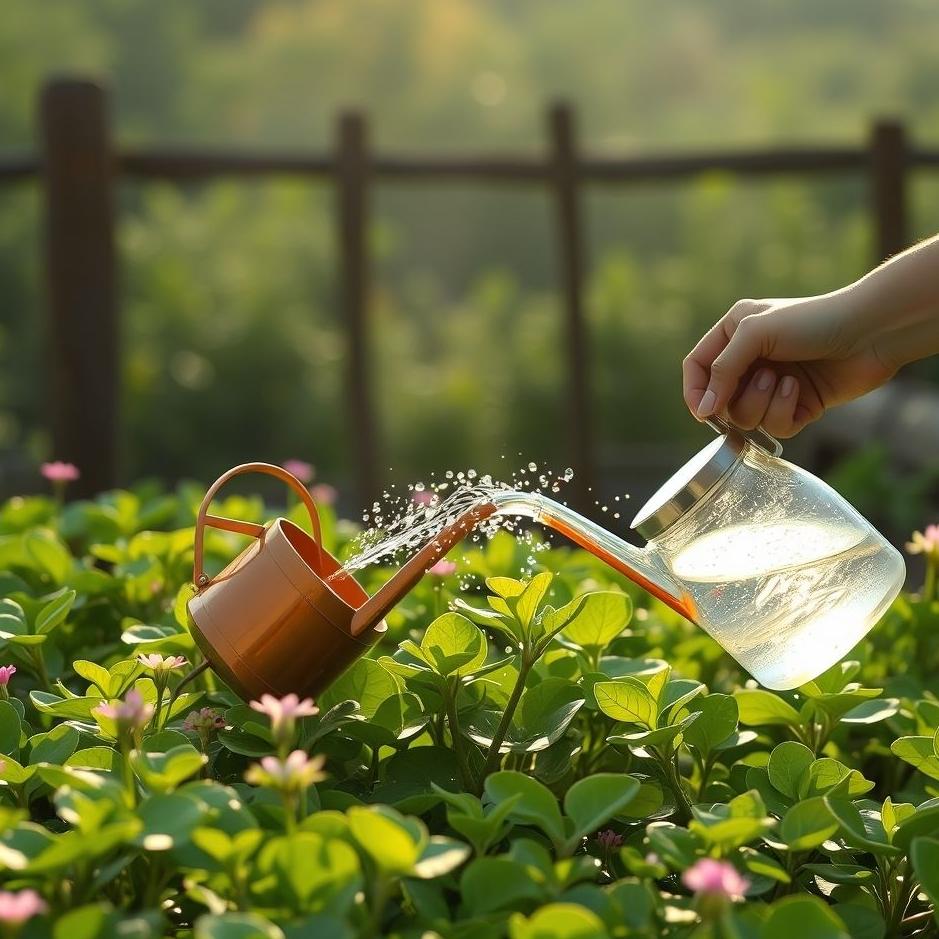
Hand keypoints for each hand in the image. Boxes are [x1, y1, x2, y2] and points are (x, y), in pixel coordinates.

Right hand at [682, 292, 896, 437]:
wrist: (871, 332)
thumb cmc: (813, 321)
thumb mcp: (755, 333)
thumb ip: (722, 370)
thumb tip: (703, 409)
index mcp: (734, 333)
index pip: (697, 367)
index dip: (694, 390)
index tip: (703, 411)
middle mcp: (751, 360)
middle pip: (719, 399)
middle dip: (737, 398)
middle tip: (763, 379)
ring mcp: (773, 385)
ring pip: (746, 418)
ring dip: (762, 404)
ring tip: (785, 381)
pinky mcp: (797, 406)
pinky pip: (774, 428)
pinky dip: (784, 413)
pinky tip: (801, 391)